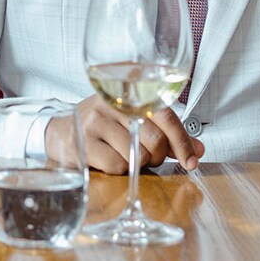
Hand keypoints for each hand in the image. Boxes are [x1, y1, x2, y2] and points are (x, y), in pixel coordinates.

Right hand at [46, 95, 204, 174]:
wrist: (60, 131)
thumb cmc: (104, 126)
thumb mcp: (133, 120)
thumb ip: (166, 134)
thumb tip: (199, 150)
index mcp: (130, 90)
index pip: (166, 115)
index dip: (182, 141)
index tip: (192, 161)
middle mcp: (113, 101)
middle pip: (154, 139)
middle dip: (158, 156)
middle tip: (149, 157)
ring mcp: (96, 120)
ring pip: (137, 154)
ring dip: (138, 164)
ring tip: (126, 155)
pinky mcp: (84, 142)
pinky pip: (118, 165)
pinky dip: (120, 170)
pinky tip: (109, 160)